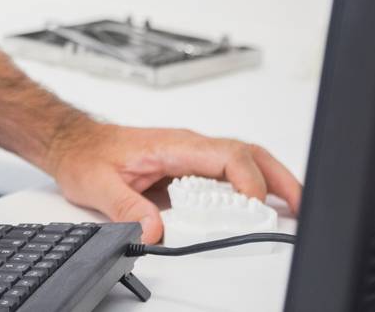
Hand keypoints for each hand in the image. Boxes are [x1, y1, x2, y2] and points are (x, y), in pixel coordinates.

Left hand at [43, 119, 302, 243]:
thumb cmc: (86, 155)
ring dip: (271, 183)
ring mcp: (190, 157)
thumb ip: (126, 208)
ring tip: (293, 210)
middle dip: (278, 177)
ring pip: (243, 162)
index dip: (247, 178)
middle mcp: (187, 147)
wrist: (74, 143)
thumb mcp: (98, 185)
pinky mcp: (189, 170)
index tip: (255, 205)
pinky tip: (262, 209)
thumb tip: (153, 231)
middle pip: (246, 154)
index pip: (224, 155)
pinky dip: (252, 189)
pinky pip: (228, 175)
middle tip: (301, 206)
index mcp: (172, 145)